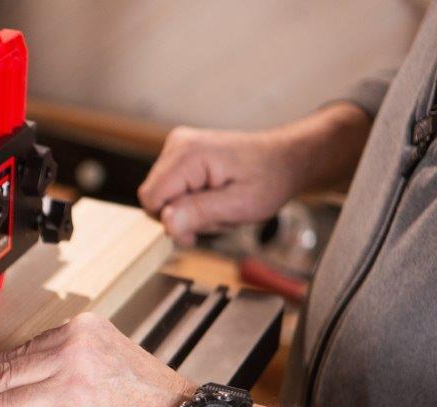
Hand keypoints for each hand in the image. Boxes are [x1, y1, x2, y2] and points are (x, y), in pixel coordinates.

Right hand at [138, 126, 300, 246]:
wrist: (285, 159)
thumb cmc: (268, 179)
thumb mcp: (238, 205)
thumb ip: (199, 213)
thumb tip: (166, 223)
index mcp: (188, 155)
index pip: (151, 199)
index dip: (169, 221)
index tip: (196, 232)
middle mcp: (177, 145)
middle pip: (155, 198)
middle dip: (182, 216)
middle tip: (217, 214)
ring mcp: (178, 147)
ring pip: (163, 196)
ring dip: (189, 210)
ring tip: (219, 205)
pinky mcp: (181, 154)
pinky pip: (171, 189)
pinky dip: (191, 201)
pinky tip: (214, 197)